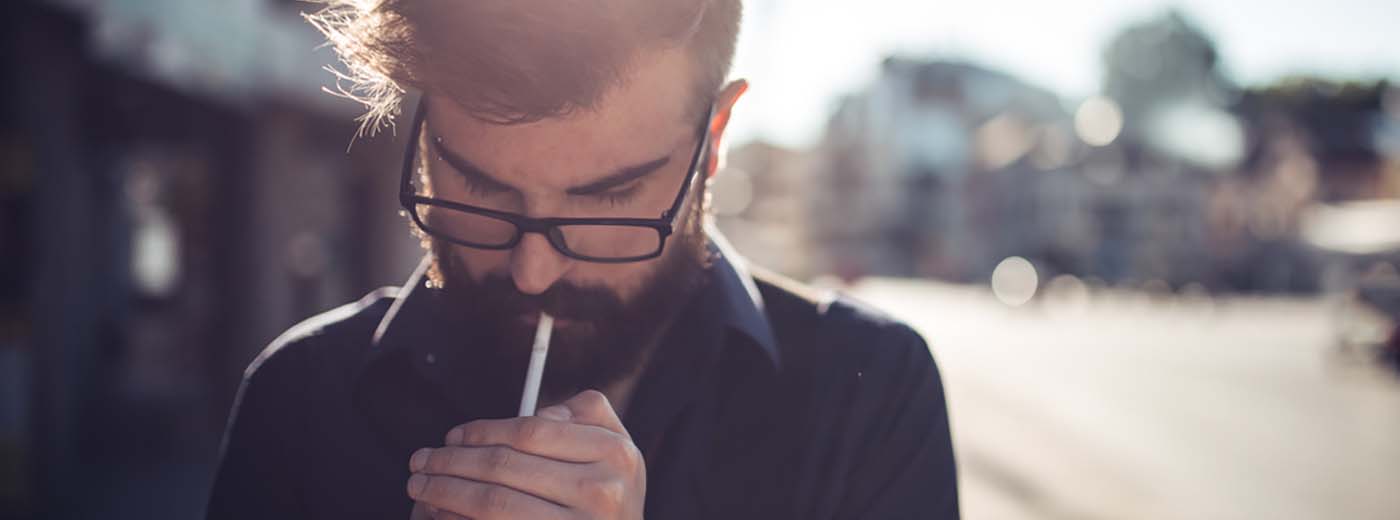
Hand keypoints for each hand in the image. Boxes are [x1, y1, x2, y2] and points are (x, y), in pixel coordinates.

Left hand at [406, 390, 645, 518]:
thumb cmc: (609, 491)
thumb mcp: (614, 447)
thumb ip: (582, 415)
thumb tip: (532, 411)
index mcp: (615, 453)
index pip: (531, 432)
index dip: (482, 430)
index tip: (453, 436)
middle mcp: (601, 492)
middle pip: (505, 467)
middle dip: (452, 461)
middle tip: (422, 460)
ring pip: (493, 503)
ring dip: (446, 491)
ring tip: (421, 485)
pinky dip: (460, 519)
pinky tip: (442, 512)